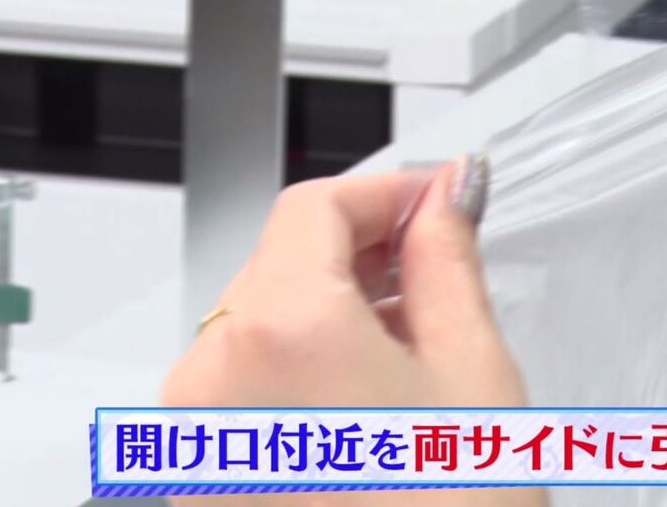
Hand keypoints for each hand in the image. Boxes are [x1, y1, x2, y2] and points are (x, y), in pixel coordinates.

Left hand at [161, 159, 543, 506]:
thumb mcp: (473, 369)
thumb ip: (448, 259)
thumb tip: (446, 194)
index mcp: (281, 329)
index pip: (318, 206)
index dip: (389, 192)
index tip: (437, 202)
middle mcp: (213, 373)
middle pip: (282, 258)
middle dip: (363, 251)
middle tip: (440, 267)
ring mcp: (193, 431)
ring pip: (260, 318)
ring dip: (332, 306)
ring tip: (412, 341)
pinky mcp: (195, 474)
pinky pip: (242, 379)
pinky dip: (300, 362)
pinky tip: (366, 393)